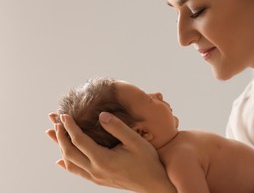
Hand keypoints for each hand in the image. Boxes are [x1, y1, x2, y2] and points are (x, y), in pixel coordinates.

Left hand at [46, 112, 175, 192]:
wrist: (154, 184)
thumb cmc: (148, 161)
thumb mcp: (135, 141)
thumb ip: (117, 127)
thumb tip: (100, 115)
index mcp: (103, 160)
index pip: (79, 140)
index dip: (69, 126)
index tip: (63, 114)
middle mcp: (96, 171)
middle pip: (69, 152)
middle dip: (60, 135)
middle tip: (55, 121)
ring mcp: (96, 177)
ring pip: (70, 163)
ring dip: (60, 148)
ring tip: (53, 134)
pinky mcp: (98, 180)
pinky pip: (77, 172)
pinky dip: (66, 163)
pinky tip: (61, 160)